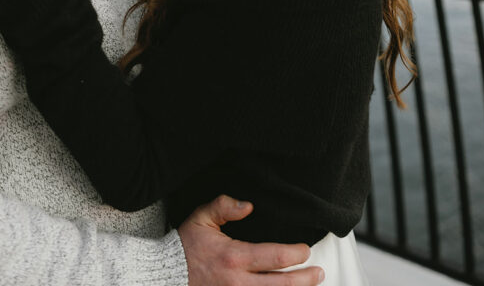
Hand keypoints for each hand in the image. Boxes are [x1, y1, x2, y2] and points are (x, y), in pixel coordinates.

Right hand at [178, 195, 323, 284]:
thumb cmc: (184, 247)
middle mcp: (238, 283)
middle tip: (319, 273)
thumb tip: (249, 205)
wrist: (164, 276)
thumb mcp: (202, 218)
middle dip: (305, 279)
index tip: (306, 250)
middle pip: (282, 285)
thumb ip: (225, 206)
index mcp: (234, 257)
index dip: (296, 255)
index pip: (275, 258)